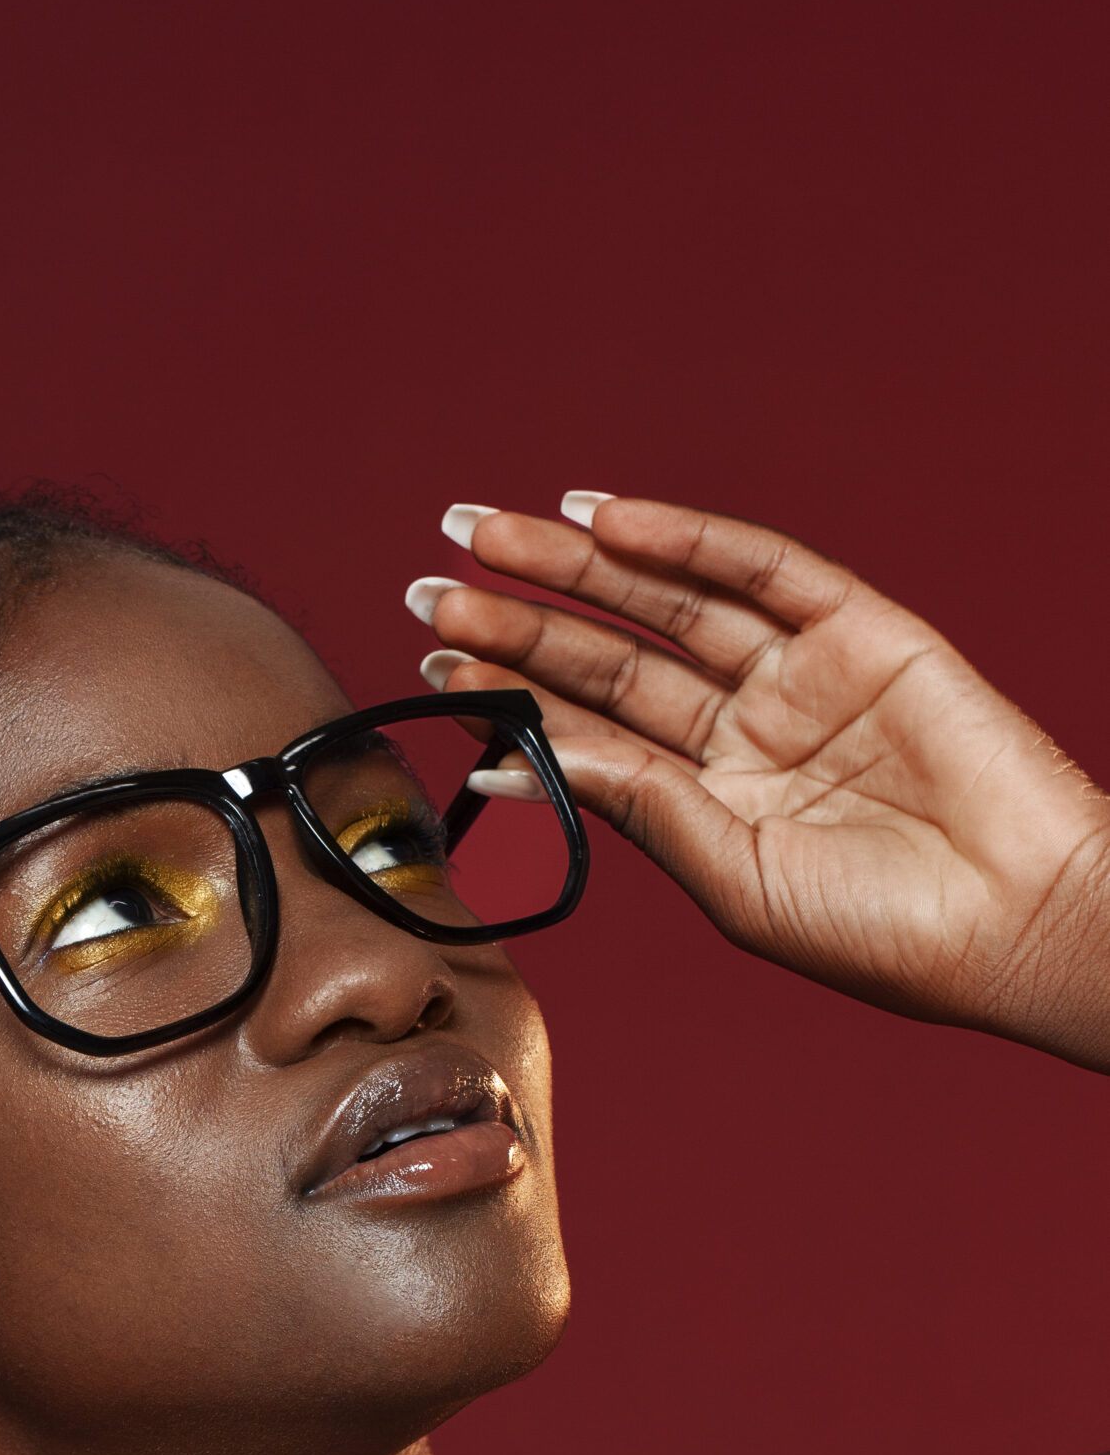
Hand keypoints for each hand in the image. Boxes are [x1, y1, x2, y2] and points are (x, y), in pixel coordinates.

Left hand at [419, 497, 1109, 1070]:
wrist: (1021, 923)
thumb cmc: (886, 934)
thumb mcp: (735, 877)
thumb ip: (637, 804)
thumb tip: (519, 756)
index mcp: (710, 801)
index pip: (591, 729)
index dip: (513, 691)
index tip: (433, 658)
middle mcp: (746, 730)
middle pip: (613, 654)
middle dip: (522, 615)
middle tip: (432, 583)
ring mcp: (802, 676)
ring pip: (670, 599)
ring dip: (580, 564)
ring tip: (488, 535)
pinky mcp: (864, 632)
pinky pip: (761, 569)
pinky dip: (687, 537)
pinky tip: (606, 520)